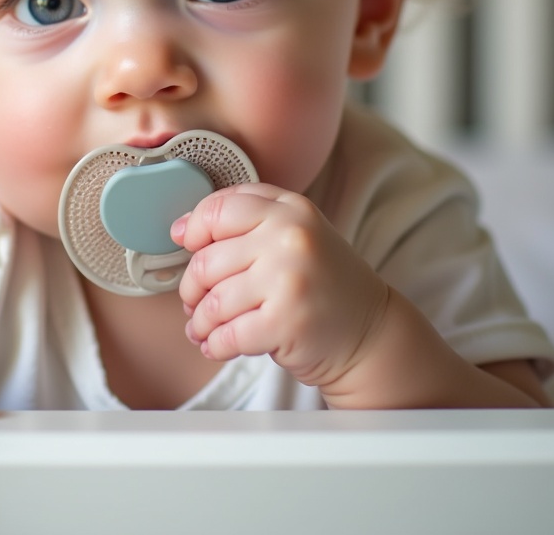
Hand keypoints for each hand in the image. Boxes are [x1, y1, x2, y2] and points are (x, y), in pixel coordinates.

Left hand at [172, 183, 388, 391]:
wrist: (370, 331)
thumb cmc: (321, 279)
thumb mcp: (295, 228)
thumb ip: (246, 213)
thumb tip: (183, 227)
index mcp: (289, 209)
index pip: (219, 210)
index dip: (194, 229)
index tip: (187, 244)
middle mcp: (290, 239)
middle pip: (207, 260)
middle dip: (192, 286)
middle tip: (194, 299)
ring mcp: (288, 281)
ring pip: (212, 302)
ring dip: (200, 321)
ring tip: (204, 327)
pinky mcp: (286, 324)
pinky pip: (227, 335)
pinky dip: (214, 344)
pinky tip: (217, 344)